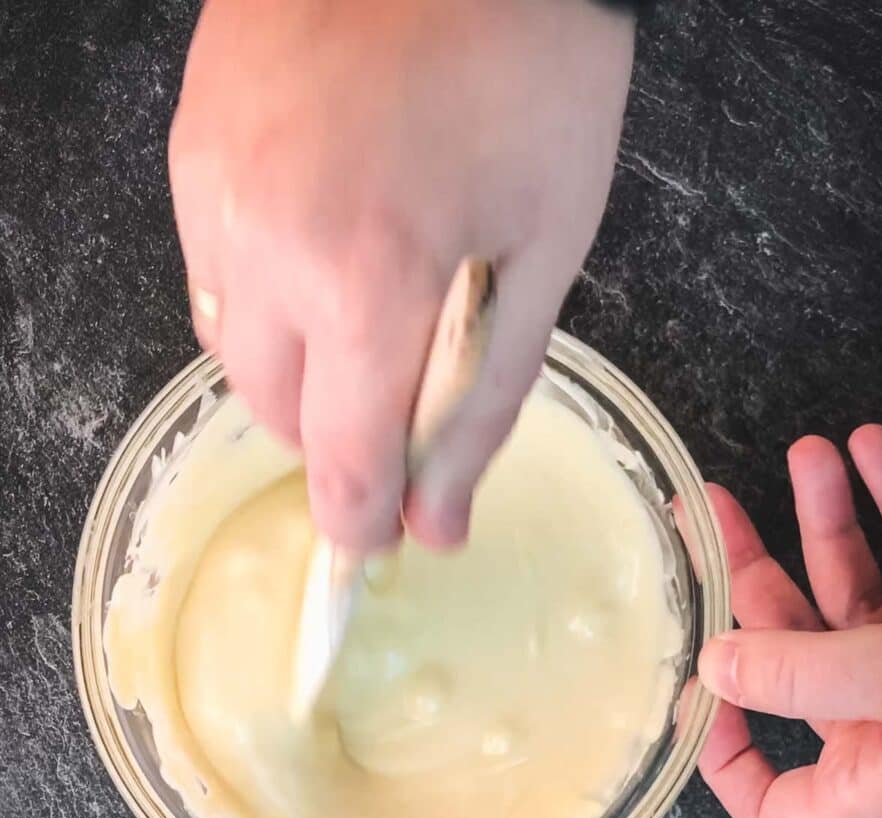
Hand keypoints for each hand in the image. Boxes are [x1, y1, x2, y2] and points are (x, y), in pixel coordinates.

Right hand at [169, 0, 633, 551]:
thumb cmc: (535, 72)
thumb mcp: (544, 253)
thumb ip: (484, 404)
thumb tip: (439, 522)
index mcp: (369, 275)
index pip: (343, 460)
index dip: (364, 517)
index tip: (384, 536)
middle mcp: (268, 242)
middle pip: (278, 415)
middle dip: (339, 433)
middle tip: (400, 394)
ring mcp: (215, 188)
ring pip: (234, 349)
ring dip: (298, 367)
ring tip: (366, 307)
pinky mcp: (192, 147)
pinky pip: (211, 273)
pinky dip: (264, 297)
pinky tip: (320, 248)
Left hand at [697, 425, 881, 817]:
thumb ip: (812, 674)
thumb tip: (714, 667)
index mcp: (881, 770)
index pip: (778, 810)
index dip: (723, 763)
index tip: (692, 684)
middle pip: (797, 661)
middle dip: (755, 582)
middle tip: (710, 513)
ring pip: (864, 597)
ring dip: (832, 522)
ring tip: (809, 453)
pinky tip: (871, 448)